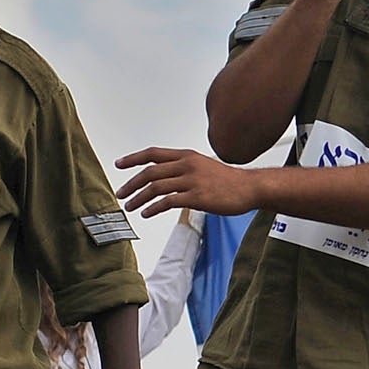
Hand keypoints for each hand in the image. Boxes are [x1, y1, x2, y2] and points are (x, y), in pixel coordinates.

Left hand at [115, 147, 256, 218]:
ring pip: (156, 187)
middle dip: (131, 184)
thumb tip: (163, 176)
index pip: (153, 154)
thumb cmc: (226, 180)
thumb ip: (182, 168)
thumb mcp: (202, 165)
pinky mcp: (197, 197)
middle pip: (150, 172)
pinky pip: (168, 202)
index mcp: (186, 156)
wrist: (249, 188)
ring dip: (139, 198)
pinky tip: (147, 214)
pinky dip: (153, 208)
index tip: (119, 164)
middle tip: (120, 194)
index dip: (133, 158)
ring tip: (130, 207)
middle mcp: (186, 165)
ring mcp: (191, 180)